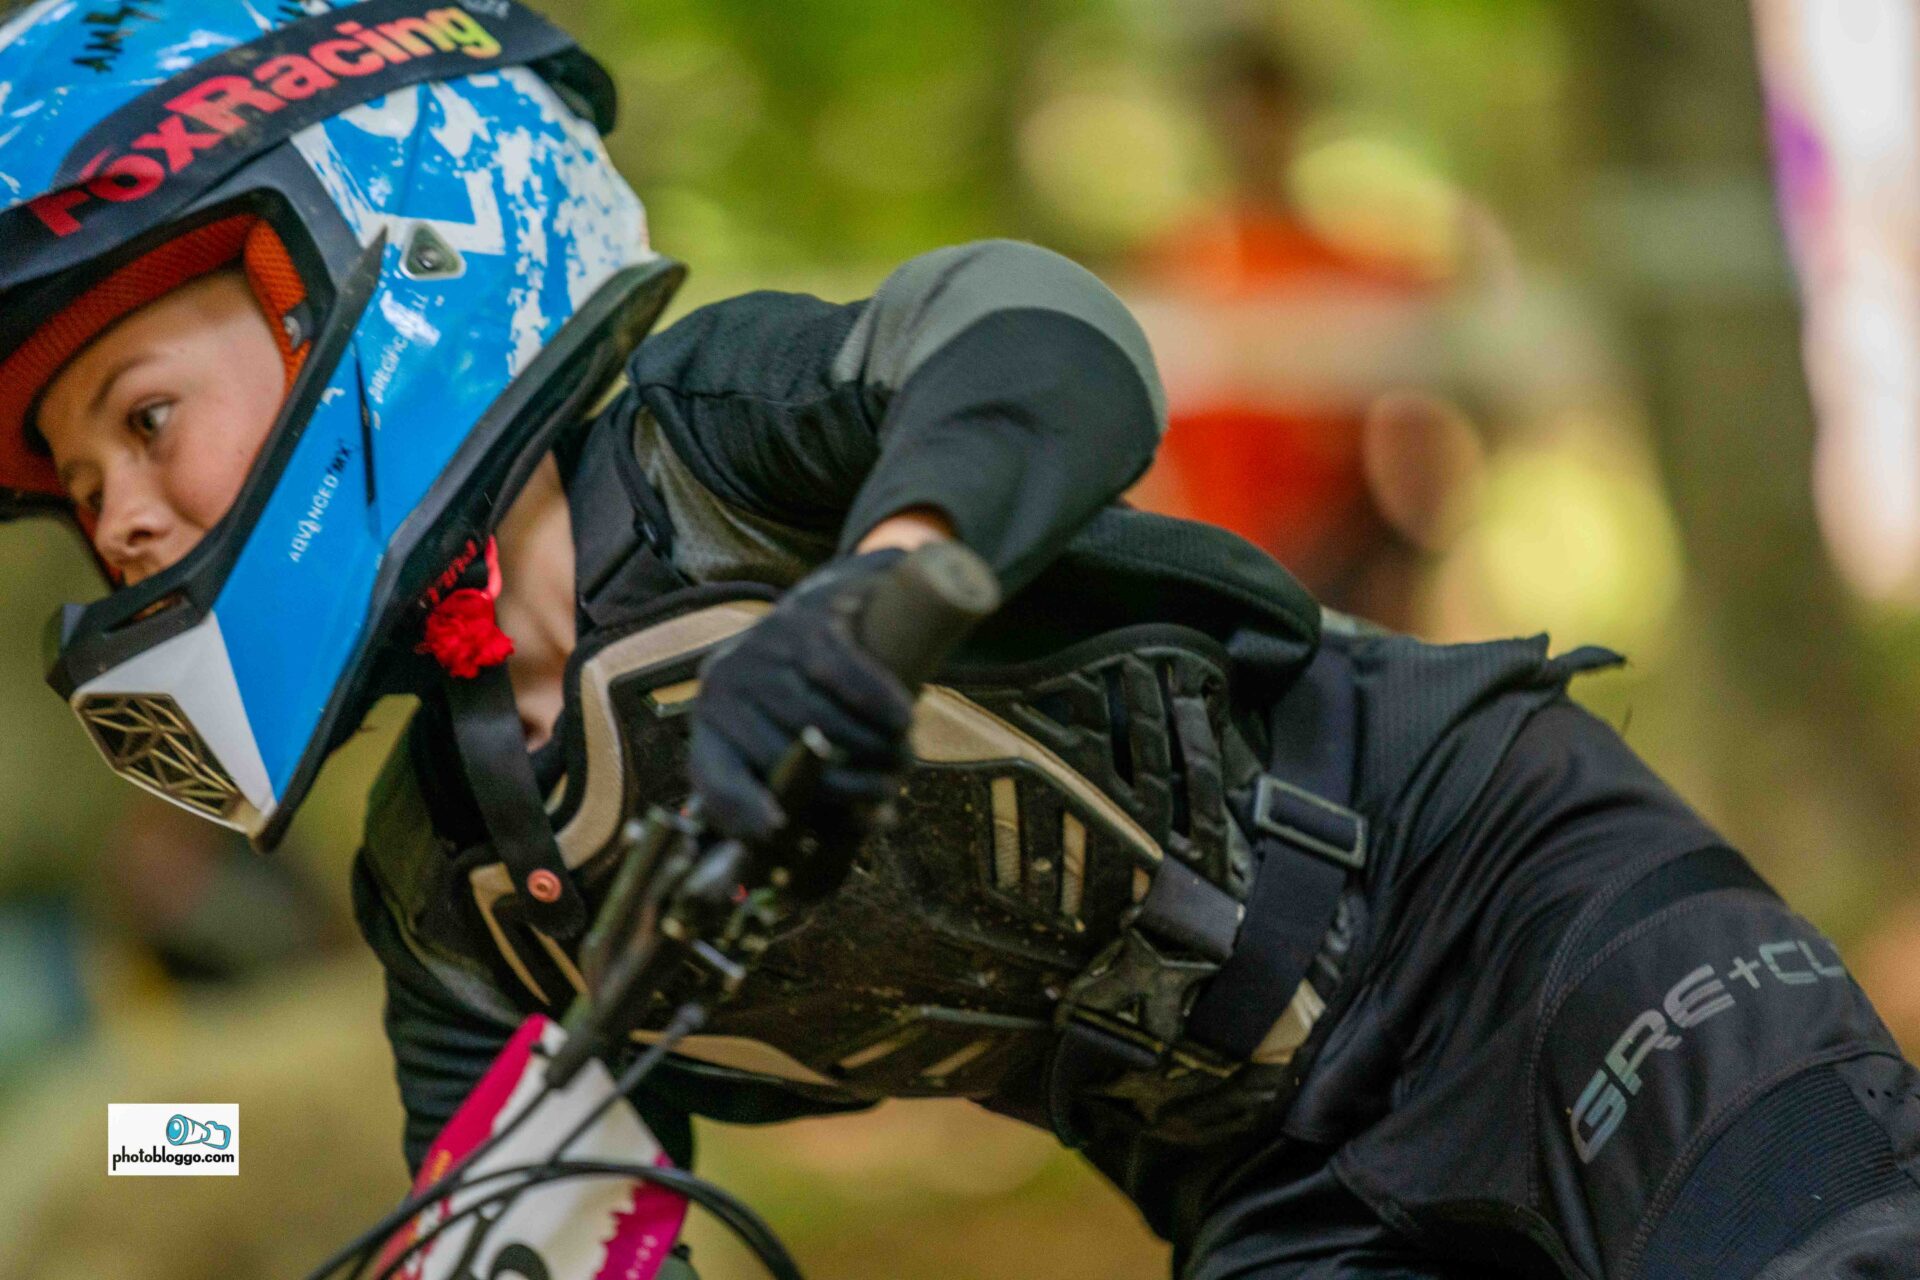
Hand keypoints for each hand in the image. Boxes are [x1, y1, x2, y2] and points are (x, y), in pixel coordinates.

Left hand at [689, 550, 917, 841]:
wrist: (847, 600)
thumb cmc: (823, 689)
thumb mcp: (811, 740)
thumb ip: (830, 789)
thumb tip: (876, 823)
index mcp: (713, 726)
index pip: (714, 778)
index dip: (740, 811)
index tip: (777, 831)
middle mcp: (724, 683)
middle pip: (781, 755)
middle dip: (844, 785)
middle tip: (889, 792)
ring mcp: (760, 648)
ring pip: (817, 719)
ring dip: (869, 748)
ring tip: (904, 757)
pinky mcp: (803, 618)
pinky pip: (843, 675)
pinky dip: (879, 704)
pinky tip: (903, 719)